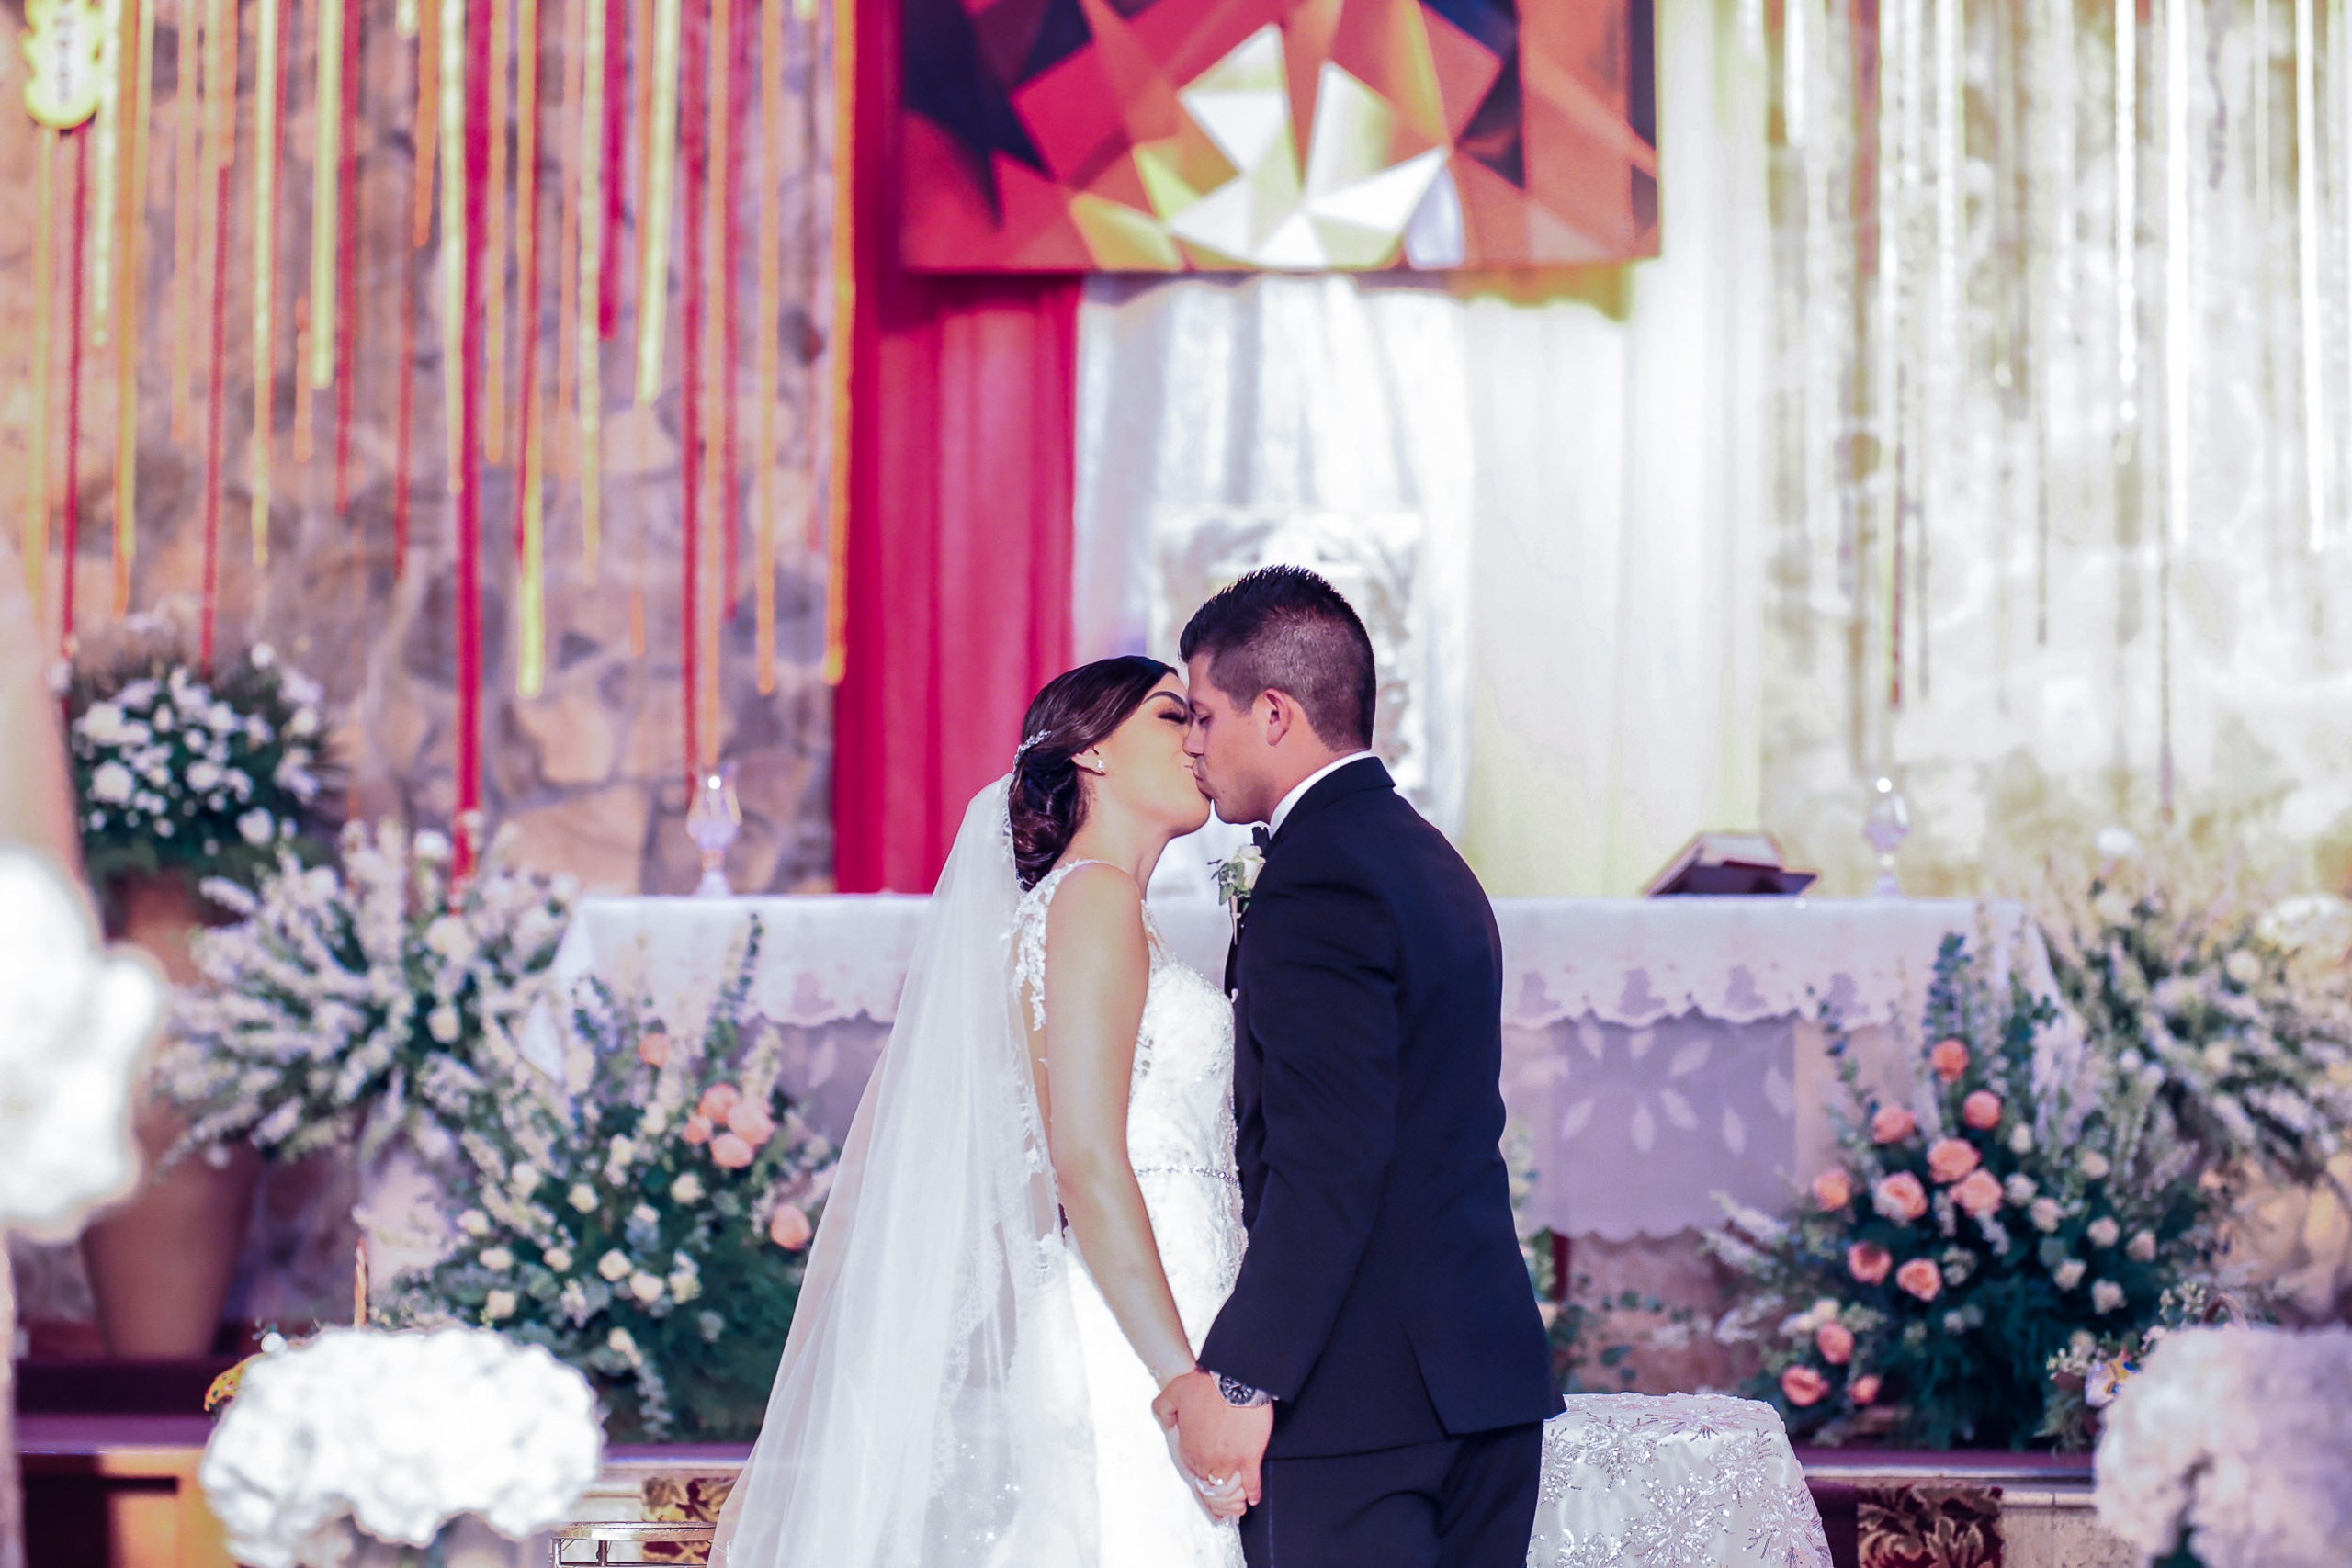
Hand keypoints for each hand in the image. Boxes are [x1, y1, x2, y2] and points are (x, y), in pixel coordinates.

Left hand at [1152, 1370, 1272, 1507]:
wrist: (1234, 1380)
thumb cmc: (1205, 1385)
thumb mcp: (1174, 1392)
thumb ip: (1163, 1410)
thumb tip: (1167, 1425)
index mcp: (1190, 1448)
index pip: (1193, 1470)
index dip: (1200, 1471)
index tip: (1206, 1473)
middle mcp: (1207, 1460)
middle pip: (1209, 1483)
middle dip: (1215, 1486)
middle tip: (1222, 1490)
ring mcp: (1229, 1462)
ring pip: (1228, 1488)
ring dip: (1232, 1494)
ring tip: (1237, 1499)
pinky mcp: (1249, 1459)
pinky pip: (1251, 1484)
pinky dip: (1253, 1493)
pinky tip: (1253, 1498)